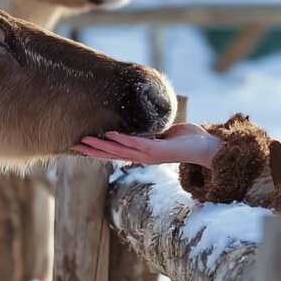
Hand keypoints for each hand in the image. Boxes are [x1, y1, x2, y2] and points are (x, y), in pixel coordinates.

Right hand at [74, 123, 222, 168]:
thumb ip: (154, 130)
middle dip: (92, 149)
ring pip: (119, 150)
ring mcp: (148, 155)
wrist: (207, 148)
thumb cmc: (189, 139)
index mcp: (142, 152)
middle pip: (111, 153)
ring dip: (101, 145)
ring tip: (84, 141)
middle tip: (73, 144)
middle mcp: (142, 156)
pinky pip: (136, 143)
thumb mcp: (166, 132)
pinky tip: (109, 134)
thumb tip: (146, 124)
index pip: (115, 151)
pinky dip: (122, 139)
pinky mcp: (157, 151)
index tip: (81, 144)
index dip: (98, 148)